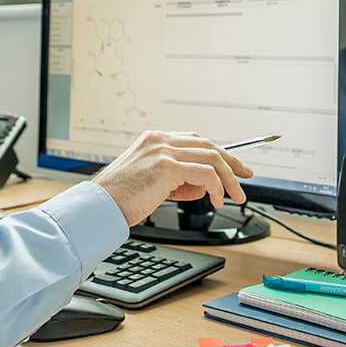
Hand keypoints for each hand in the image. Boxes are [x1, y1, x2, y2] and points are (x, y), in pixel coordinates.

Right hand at [92, 131, 253, 226]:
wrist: (100, 207)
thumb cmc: (121, 198)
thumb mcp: (152, 182)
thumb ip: (177, 179)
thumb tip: (203, 186)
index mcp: (154, 139)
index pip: (195, 140)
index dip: (218, 153)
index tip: (234, 166)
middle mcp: (159, 140)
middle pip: (207, 144)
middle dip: (231, 162)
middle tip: (245, 178)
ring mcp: (163, 151)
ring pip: (211, 157)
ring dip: (228, 179)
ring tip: (234, 197)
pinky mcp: (166, 167)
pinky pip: (205, 173)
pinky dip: (217, 187)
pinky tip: (217, 200)